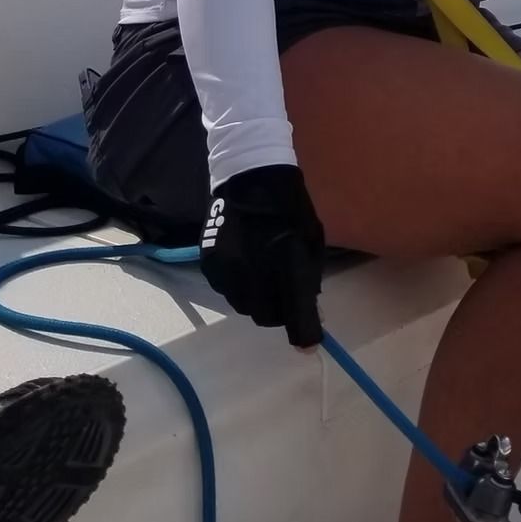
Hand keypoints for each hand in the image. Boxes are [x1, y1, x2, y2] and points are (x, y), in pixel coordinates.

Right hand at [199, 166, 324, 345]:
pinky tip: (247, 265)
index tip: (308, 346)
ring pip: (242, 304)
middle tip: (285, 297)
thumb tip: (306, 305)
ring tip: (264, 276)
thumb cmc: (289, 206)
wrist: (250, 176)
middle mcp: (252, 271)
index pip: (294, 311)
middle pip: (264, 315)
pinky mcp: (210, 264)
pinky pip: (226, 289)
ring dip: (257, 299)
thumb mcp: (310, 238)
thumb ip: (308, 275)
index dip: (303, 333)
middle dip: (278, 311)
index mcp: (285, 263)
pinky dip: (239, 285)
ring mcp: (227, 269)